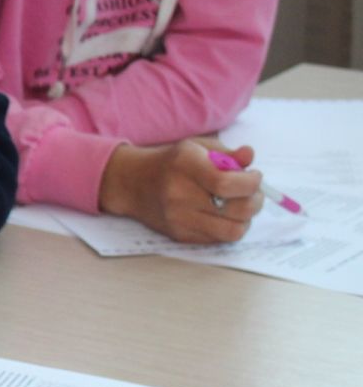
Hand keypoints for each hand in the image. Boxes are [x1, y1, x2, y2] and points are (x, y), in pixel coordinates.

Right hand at [98, 138, 262, 243]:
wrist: (130, 183)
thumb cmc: (170, 162)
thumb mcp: (196, 147)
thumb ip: (226, 153)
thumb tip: (250, 157)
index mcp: (184, 165)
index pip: (227, 183)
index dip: (251, 183)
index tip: (255, 177)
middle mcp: (179, 193)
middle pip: (236, 209)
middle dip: (255, 201)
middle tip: (253, 193)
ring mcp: (178, 218)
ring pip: (233, 230)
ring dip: (245, 219)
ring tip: (239, 205)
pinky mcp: (180, 235)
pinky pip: (219, 239)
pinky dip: (229, 227)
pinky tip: (223, 215)